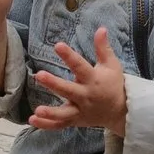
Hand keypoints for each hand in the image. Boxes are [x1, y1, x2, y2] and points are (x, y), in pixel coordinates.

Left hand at [31, 24, 128, 138]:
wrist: (121, 111)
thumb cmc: (114, 84)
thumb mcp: (112, 64)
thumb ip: (103, 48)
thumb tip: (101, 28)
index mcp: (93, 80)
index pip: (80, 66)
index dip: (69, 56)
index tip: (58, 45)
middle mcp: (85, 96)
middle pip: (68, 90)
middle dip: (54, 84)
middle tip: (39, 75)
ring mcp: (80, 110)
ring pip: (64, 113)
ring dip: (50, 113)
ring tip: (37, 110)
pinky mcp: (75, 120)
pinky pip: (60, 124)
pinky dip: (47, 125)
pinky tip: (32, 120)